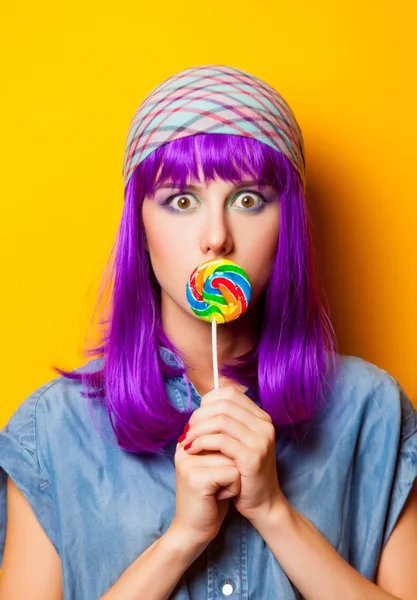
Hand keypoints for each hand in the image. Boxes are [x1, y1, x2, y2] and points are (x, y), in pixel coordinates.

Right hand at [171, 439, 240, 547]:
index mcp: (187, 441)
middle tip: (218, 483)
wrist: (193, 530)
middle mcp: (185, 447)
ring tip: (219, 489)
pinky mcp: (197, 478)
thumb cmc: (209, 497)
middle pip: (229, 443)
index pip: (222, 431)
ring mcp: (189, 462)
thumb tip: (237, 423)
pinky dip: (234, 488)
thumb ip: (220, 444)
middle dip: (233, 465)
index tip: (217, 473)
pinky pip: (233, 474)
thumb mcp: (214, 465)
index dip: (229, 453)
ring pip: (233, 458)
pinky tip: (219, 497)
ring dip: (235, 476)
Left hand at [179, 386, 285, 522]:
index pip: (229, 394)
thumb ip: (227, 422)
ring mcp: (261, 440)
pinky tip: (191, 451)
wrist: (263, 504)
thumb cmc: (245, 473)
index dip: (207, 402)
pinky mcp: (252, 456)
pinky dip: (201, 443)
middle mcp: (264, 424)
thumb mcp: (239, 442)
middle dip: (199, 416)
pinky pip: (220, 441)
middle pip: (223, 405)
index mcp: (261, 417)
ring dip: (197, 430)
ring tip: (186, 442)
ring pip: (220, 421)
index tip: (195, 418)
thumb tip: (202, 404)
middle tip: (187, 431)